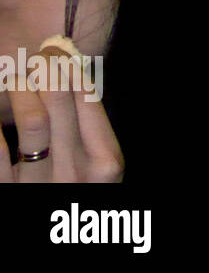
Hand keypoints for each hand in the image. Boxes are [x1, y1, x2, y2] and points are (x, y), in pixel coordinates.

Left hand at [0, 55, 123, 182]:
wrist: (49, 253)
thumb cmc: (77, 190)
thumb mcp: (98, 168)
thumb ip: (89, 132)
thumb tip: (70, 77)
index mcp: (104, 160)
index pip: (89, 98)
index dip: (69, 67)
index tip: (56, 51)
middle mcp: (75, 171)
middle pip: (59, 100)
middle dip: (45, 67)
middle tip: (34, 58)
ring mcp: (39, 184)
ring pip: (32, 120)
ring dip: (19, 89)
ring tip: (14, 81)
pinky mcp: (6, 192)